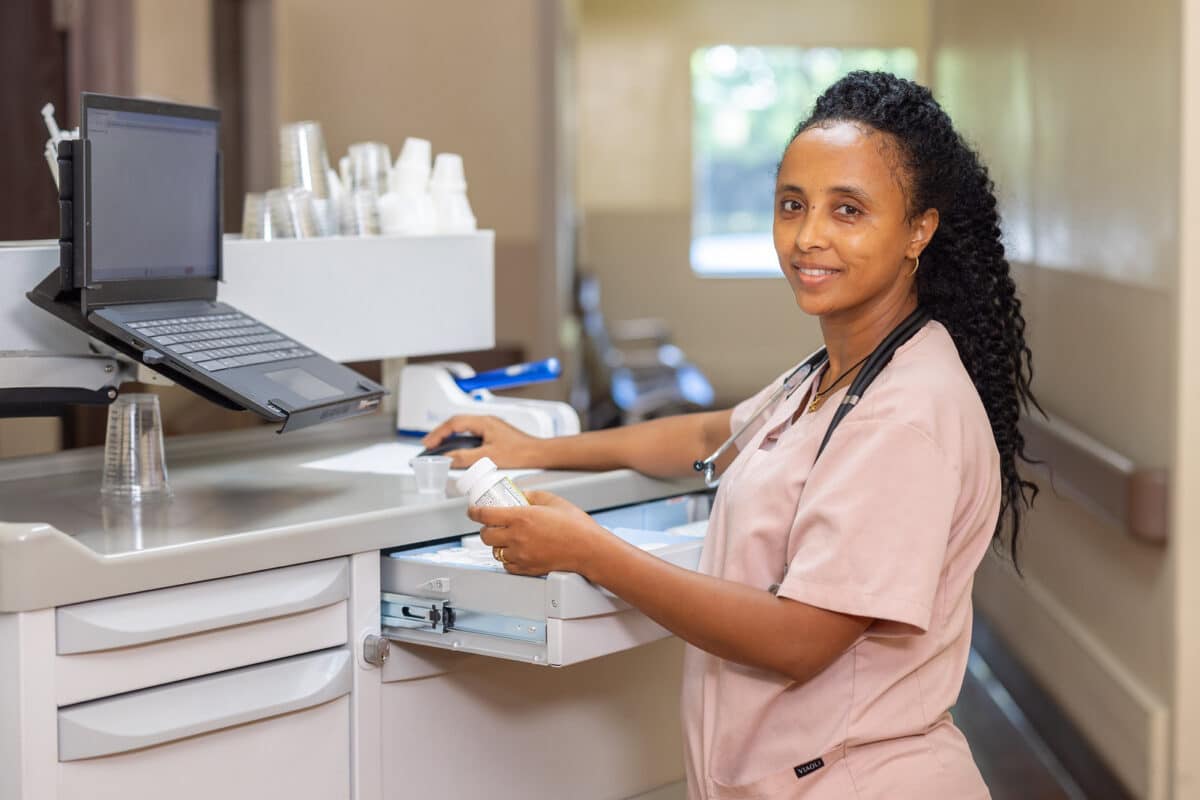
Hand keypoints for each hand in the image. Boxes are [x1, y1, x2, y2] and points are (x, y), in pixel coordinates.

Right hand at [422, 414, 541, 468]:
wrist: (539, 454)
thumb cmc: (520, 453)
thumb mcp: (488, 458)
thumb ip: (465, 458)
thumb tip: (447, 459)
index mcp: (484, 422)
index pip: (454, 423)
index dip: (438, 433)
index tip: (428, 444)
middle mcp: (487, 421)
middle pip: (457, 423)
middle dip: (441, 433)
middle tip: (429, 444)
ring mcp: (491, 427)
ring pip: (465, 428)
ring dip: (451, 436)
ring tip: (440, 447)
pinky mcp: (495, 435)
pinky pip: (472, 434)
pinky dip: (461, 441)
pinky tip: (459, 450)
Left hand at [467, 490, 619, 577]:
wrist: (588, 549)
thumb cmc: (576, 526)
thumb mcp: (553, 500)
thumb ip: (532, 495)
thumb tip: (520, 495)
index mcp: (521, 517)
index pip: (485, 515)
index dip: (474, 512)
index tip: (472, 511)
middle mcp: (517, 537)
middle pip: (485, 535)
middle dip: (485, 529)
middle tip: (491, 525)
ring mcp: (521, 555)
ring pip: (495, 552)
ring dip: (497, 544)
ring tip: (506, 539)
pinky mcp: (527, 569)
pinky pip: (507, 566)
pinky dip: (507, 559)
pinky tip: (515, 552)